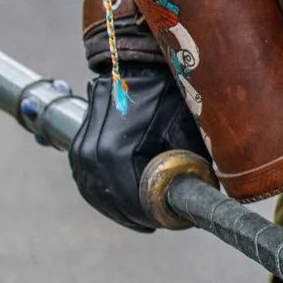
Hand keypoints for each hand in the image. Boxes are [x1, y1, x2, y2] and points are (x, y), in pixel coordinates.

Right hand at [67, 62, 204, 231]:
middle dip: (137, 215)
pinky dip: (105, 193)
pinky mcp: (76, 146)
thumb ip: (192, 166)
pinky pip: (88, 182)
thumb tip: (206, 197)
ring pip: (97, 195)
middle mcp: (90, 155)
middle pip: (112, 203)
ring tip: (143, 213)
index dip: (154, 216)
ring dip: (119, 207)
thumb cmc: (165, 92)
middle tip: (160, 219)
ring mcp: (79, 151)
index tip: (171, 220)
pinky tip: (122, 198)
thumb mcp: (185, 128)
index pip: (132, 204)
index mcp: (115, 153)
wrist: (137, 63)